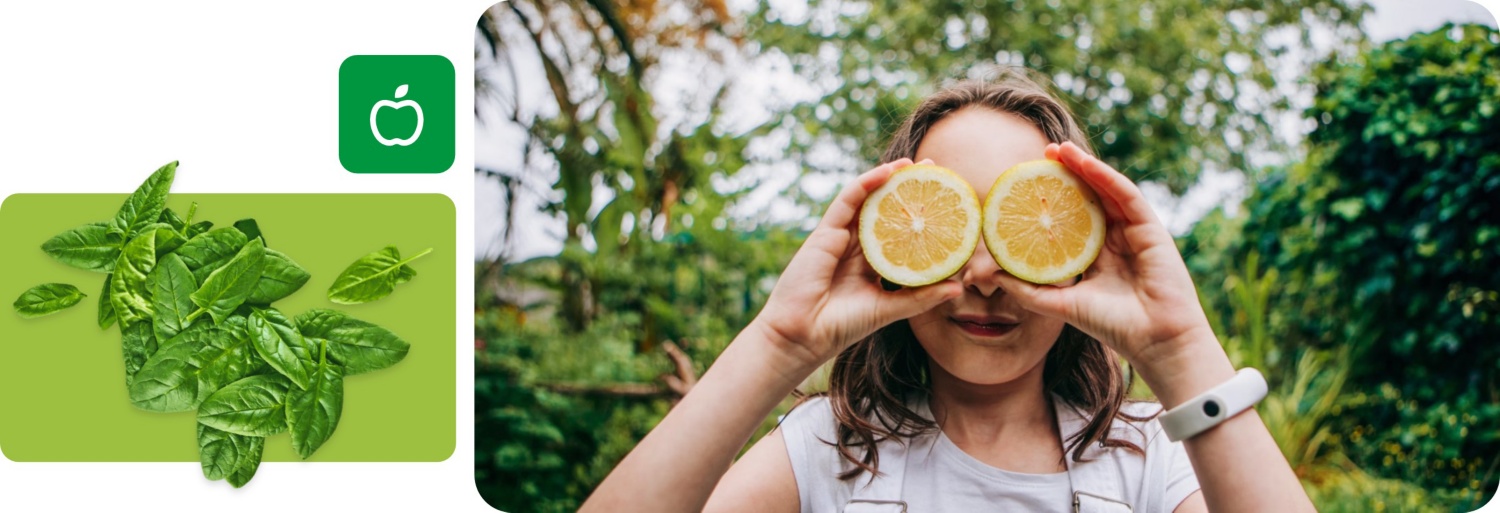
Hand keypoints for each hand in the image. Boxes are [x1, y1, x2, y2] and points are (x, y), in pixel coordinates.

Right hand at [752, 159, 962, 368]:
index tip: (944, 203)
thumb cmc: (841, 325)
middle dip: (907, 190)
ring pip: (867, 200)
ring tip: (914, 163)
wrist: (804, 335)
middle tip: (935, 171)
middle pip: (885, 211)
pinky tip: (887, 171)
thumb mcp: (889, 309)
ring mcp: (839, 237)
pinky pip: (848, 200)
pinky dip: (866, 183)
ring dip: (889, 178)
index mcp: (870, 265)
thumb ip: (920, 297)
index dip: (918, 216)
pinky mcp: (826, 232)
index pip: (898, 233)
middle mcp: (855, 247)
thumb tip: (958, 287)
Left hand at [991, 142, 1216, 365]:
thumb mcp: (1060, 305)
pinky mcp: (1150, 227)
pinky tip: (1083, 162)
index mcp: (1095, 255)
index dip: (1051, 198)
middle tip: (1040, 154)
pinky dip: (1104, 176)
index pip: (1071, 218)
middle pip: (1087, 197)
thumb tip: (991, 274)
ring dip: (1082, 166)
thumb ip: (1028, 290)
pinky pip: (1124, 194)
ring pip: (1105, 189)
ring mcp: (1133, 231)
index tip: (1024, 181)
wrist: (1154, 340)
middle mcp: (1115, 239)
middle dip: (1065, 173)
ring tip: (1057, 148)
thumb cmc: (1113, 326)